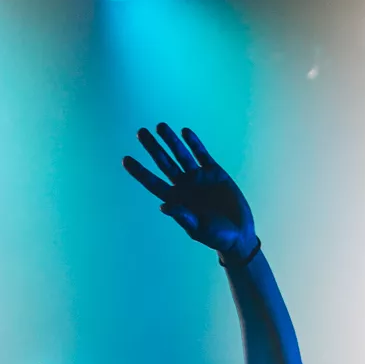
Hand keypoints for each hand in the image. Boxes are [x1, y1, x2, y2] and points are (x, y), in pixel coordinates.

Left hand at [123, 124, 257, 260]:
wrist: (239, 234)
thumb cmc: (216, 237)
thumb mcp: (198, 229)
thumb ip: (182, 216)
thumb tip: (163, 206)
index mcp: (176, 200)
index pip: (153, 183)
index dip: (139, 172)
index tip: (125, 160)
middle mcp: (184, 186)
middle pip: (164, 163)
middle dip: (152, 148)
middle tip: (140, 132)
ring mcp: (198, 177)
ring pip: (181, 154)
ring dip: (170, 140)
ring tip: (160, 126)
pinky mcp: (214, 172)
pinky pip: (201, 154)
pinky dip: (194, 143)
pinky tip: (185, 132)